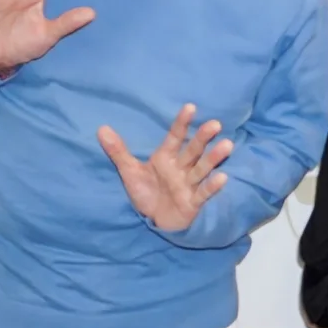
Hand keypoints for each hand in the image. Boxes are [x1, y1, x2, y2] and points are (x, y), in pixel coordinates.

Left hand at [98, 103, 232, 231]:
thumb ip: (118, 151)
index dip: (182, 123)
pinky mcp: (193, 202)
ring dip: (214, 158)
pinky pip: (203, 193)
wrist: (154, 221)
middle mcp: (181, 168)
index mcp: (166, 157)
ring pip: (202, 168)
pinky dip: (212, 186)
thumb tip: (101, 128)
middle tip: (215, 123)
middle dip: (203, 137)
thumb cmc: (146, 193)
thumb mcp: (130, 172)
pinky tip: (223, 178)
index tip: (190, 107)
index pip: (175, 137)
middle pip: (193, 150)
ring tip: (227, 145)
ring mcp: (188, 184)